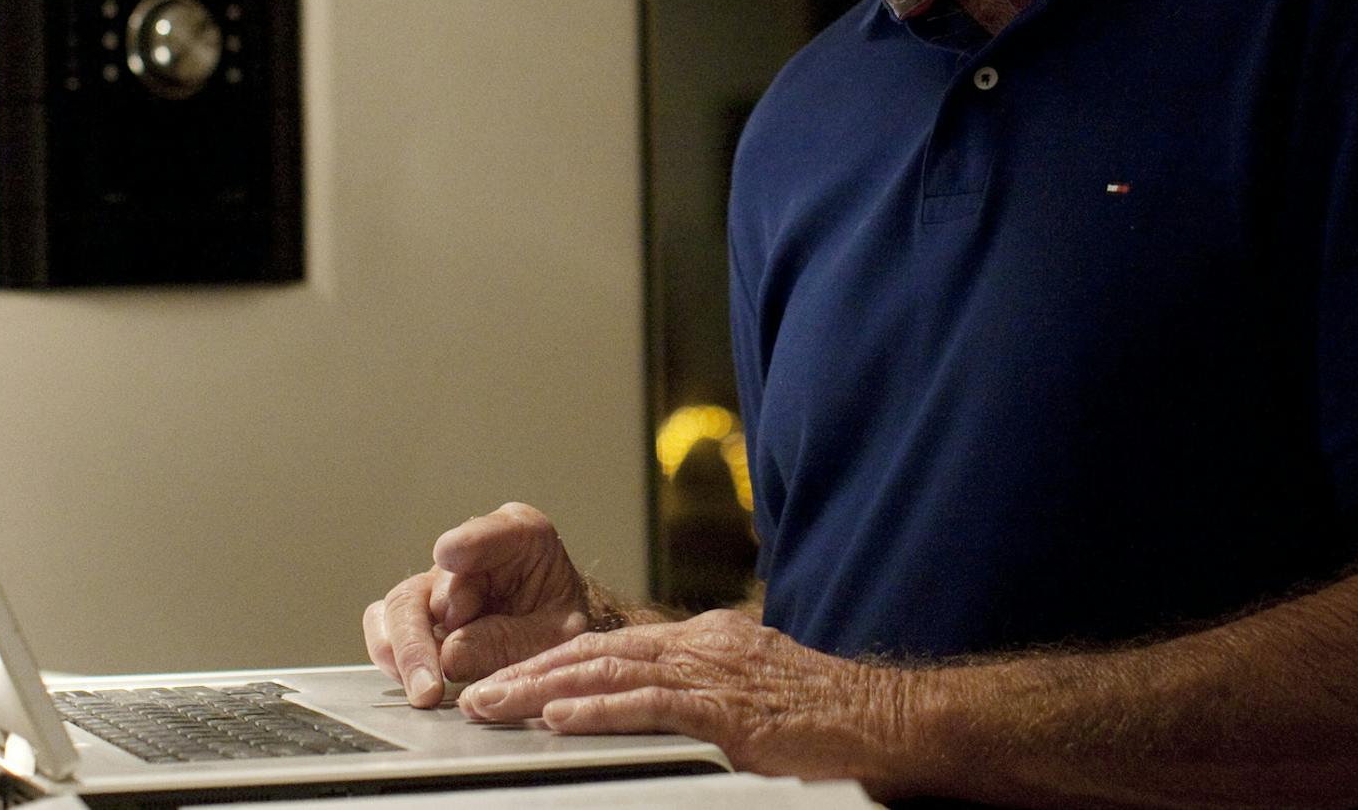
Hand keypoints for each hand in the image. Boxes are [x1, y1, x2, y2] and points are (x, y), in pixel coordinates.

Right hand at [363, 502, 591, 707]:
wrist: (559, 635)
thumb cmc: (562, 623)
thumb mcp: (556, 636)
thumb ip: (510, 641)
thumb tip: (449, 655)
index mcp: (520, 538)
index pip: (489, 533)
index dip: (466, 543)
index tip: (446, 555)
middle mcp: (470, 554)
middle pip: (428, 585)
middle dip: (420, 639)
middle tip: (430, 686)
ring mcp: (439, 581)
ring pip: (398, 607)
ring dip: (404, 653)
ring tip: (425, 692)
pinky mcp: (419, 610)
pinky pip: (385, 625)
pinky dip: (393, 656)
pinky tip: (414, 683)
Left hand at [457, 611, 902, 792]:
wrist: (880, 719)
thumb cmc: (820, 714)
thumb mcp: (750, 686)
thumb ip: (700, 688)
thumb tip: (652, 702)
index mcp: (703, 639)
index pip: (612, 646)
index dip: (552, 659)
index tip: (508, 676)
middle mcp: (699, 645)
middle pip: (595, 651)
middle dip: (528, 670)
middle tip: (477, 690)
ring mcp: (711, 672)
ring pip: (607, 671)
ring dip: (542, 688)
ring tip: (495, 704)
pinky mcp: (723, 708)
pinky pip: (647, 705)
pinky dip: (596, 709)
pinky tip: (559, 717)